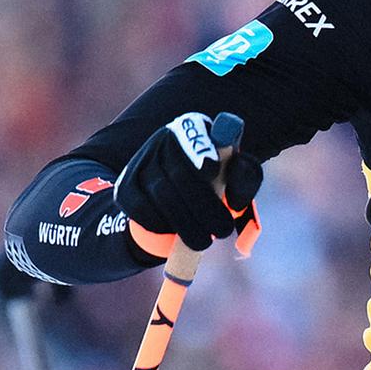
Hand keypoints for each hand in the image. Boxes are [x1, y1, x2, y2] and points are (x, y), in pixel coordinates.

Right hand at [115, 109, 258, 256]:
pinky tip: (173, 233)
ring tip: (203, 241)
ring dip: (185, 223)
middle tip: (223, 232)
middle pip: (181, 173)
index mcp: (194, 128)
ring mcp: (141, 161)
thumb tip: (235, 196)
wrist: (178, 195)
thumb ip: (244, 177)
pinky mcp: (126, 186)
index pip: (193, 131)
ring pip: (161, 194)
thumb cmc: (217, 181)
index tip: (213, 170)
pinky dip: (158, 224)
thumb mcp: (235, 175)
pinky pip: (139, 207)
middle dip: (205, 207)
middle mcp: (164, 139)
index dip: (201, 150)